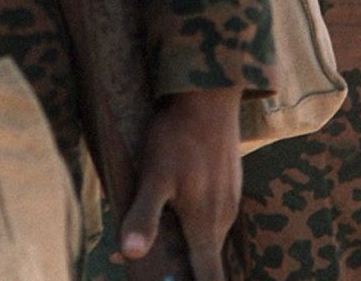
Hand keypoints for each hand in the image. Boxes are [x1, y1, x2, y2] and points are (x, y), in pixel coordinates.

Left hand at [116, 86, 240, 280]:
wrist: (209, 97)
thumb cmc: (177, 136)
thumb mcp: (154, 176)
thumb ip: (144, 216)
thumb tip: (131, 254)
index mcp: (206, 224)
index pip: (208, 277)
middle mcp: (223, 218)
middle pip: (206, 262)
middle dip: (183, 271)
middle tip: (155, 270)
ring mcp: (229, 201)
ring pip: (208, 238)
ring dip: (187, 248)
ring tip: (159, 246)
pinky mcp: (228, 185)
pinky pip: (211, 217)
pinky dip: (193, 225)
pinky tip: (175, 212)